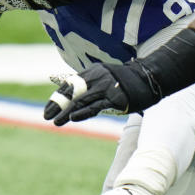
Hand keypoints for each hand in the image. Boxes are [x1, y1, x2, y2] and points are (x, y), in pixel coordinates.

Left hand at [43, 61, 161, 124]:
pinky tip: (73, 117)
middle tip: (46, 116)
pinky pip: (96, 106)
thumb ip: (85, 83)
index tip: (48, 110)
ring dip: (67, 112)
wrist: (148, 79)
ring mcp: (106, 87)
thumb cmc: (123, 81)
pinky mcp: (116, 98)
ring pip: (81, 100)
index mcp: (92, 72)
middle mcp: (97, 77)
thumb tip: (61, 84)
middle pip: (72, 92)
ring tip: (56, 122)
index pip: (69, 85)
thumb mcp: (102, 77)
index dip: (57, 97)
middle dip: (58, 105)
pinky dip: (83, 112)